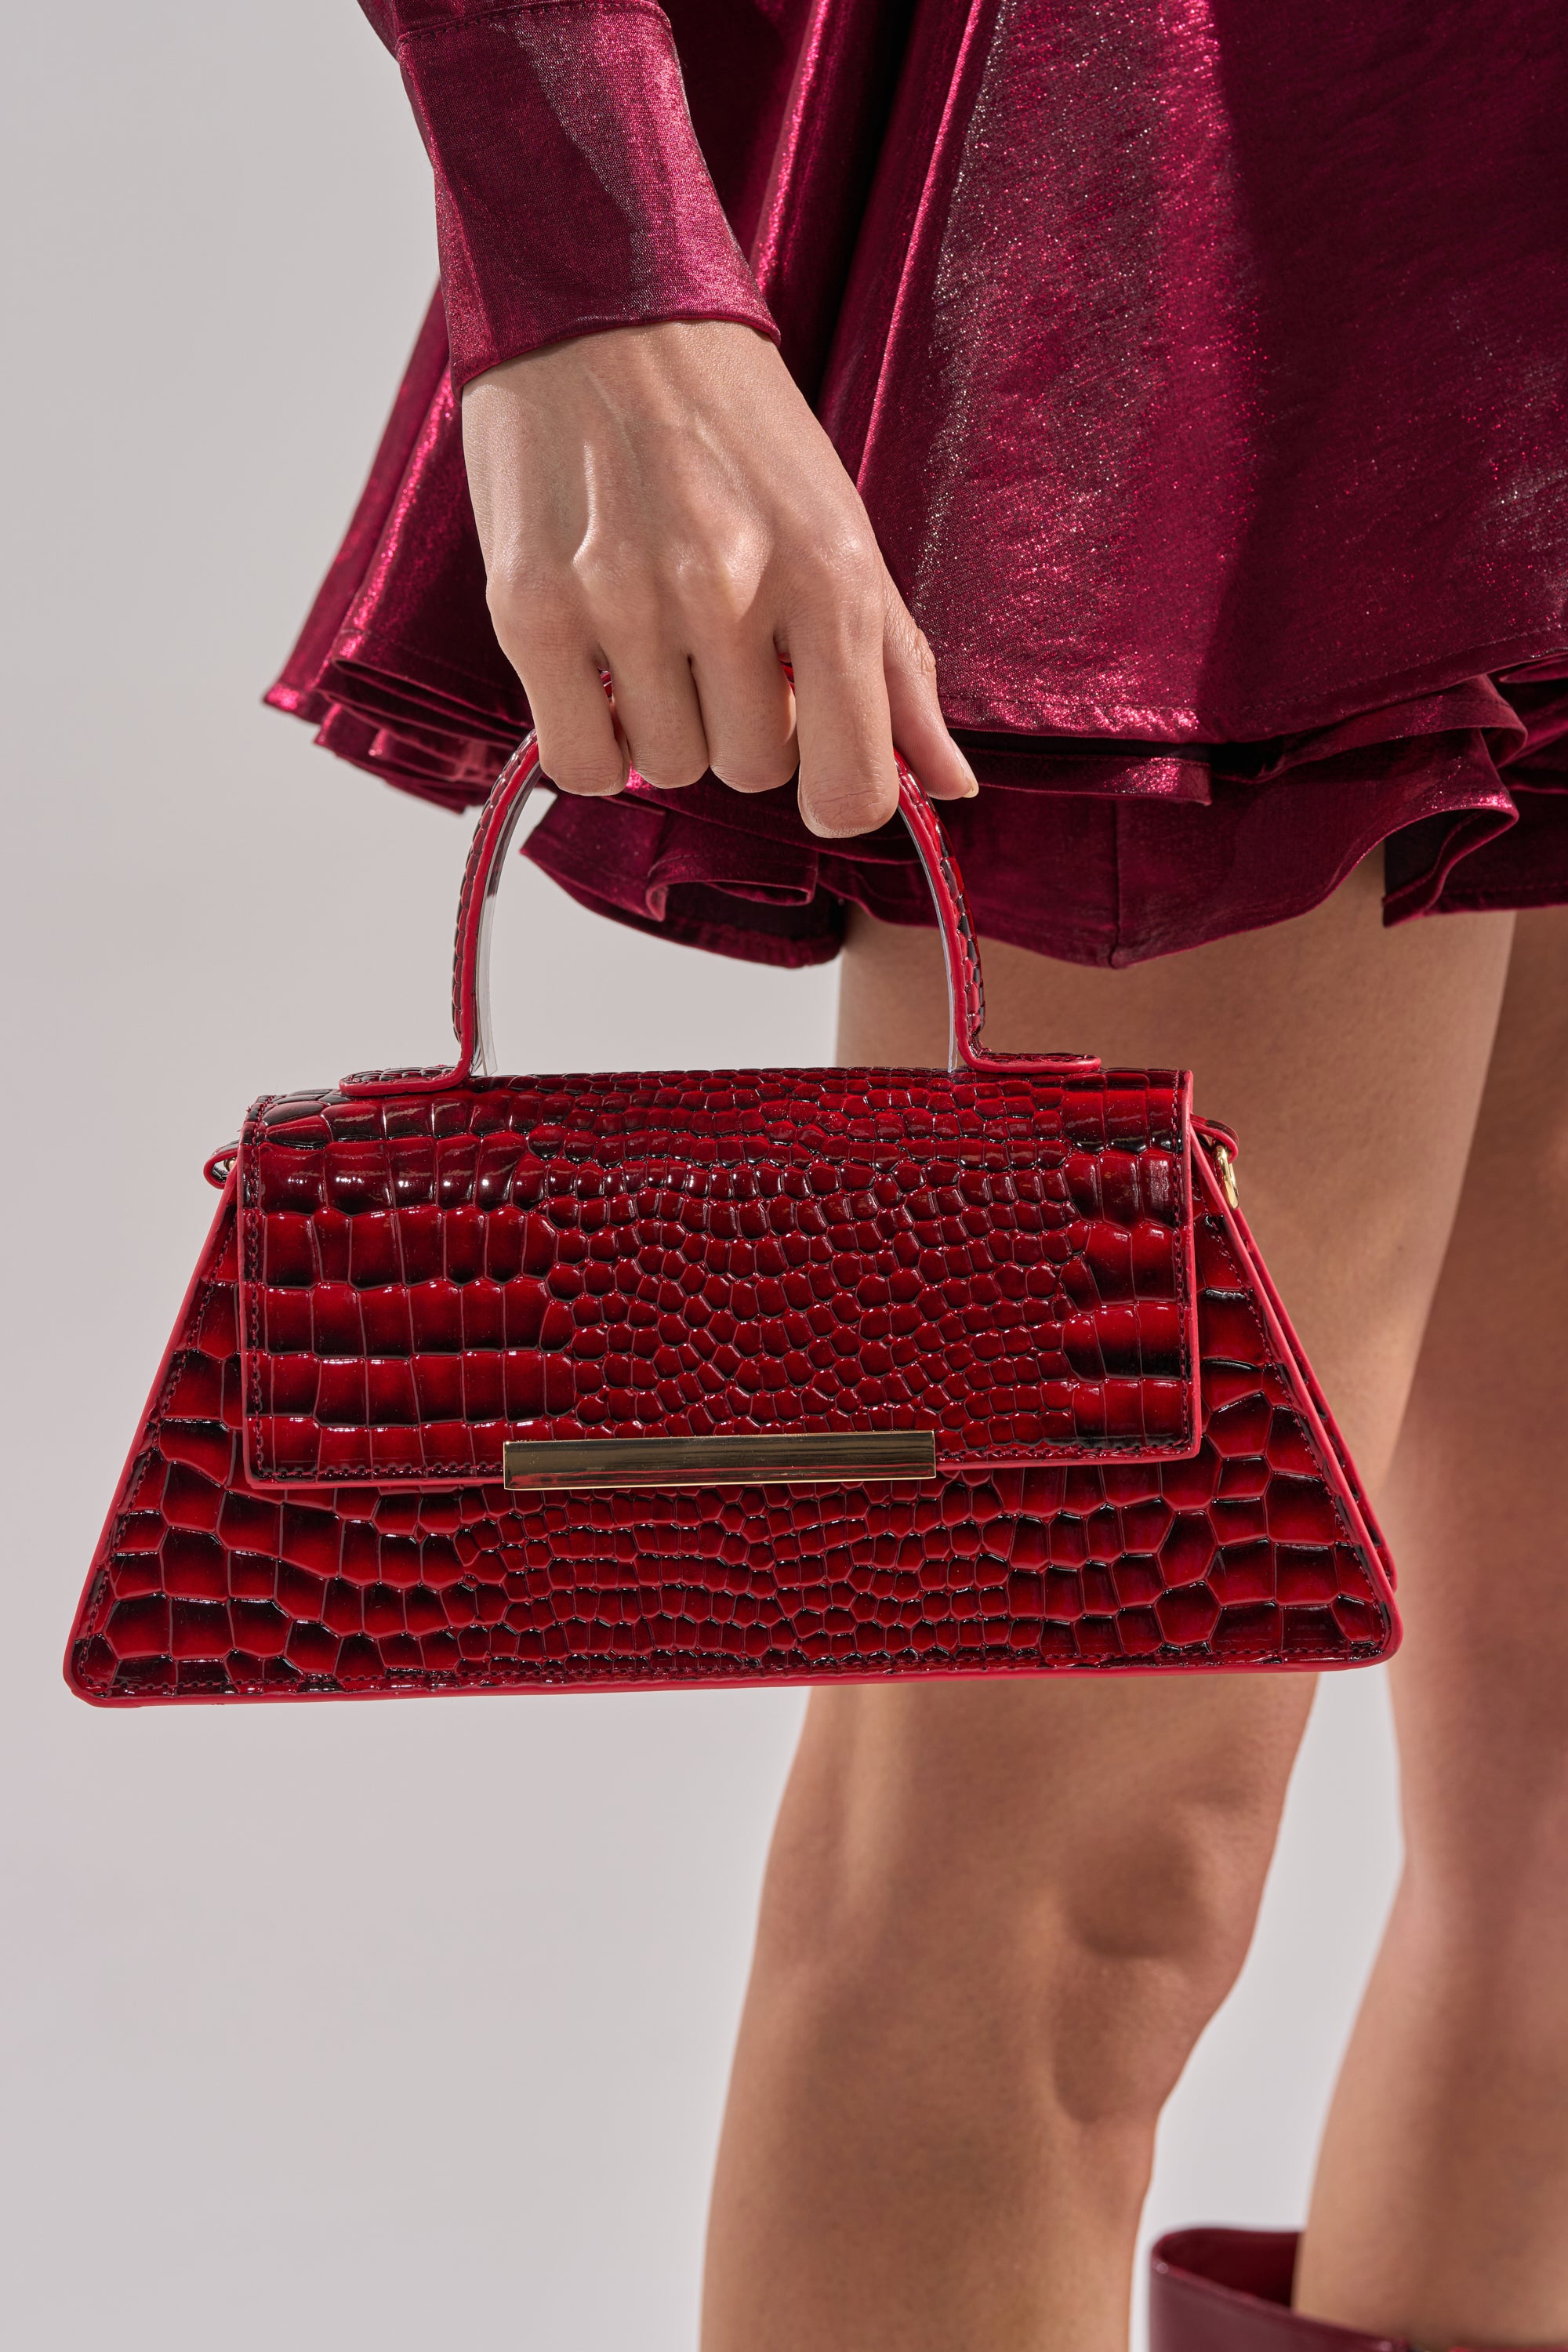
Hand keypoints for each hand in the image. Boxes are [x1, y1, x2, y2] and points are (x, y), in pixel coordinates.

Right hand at [460, 319, 976, 835]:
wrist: (601, 305)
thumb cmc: (734, 424)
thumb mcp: (842, 527)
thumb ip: (899, 669)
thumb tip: (950, 789)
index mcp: (828, 573)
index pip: (852, 790)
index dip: (838, 796)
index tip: (817, 765)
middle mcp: (729, 591)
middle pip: (752, 773)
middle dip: (742, 727)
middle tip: (720, 642)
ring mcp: (625, 602)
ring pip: (666, 768)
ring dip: (664, 725)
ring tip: (655, 631)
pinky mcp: (531, 608)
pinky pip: (580, 759)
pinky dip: (592, 737)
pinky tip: (601, 667)